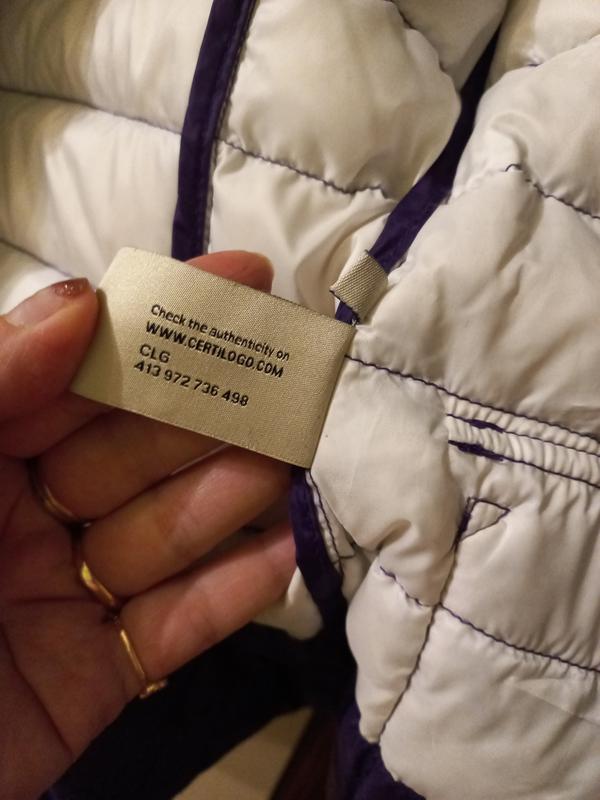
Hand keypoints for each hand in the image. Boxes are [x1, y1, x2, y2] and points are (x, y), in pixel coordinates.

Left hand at [0, 253, 294, 799]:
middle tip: (297, 378)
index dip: (163, 321)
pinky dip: (233, 592)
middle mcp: (27, 514)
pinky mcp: (97, 675)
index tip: (245, 280)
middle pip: (142, 449)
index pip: (86, 370)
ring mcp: (66, 594)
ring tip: (293, 461)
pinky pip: (174, 626)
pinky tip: (288, 553)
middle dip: (217, 411)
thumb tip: (83, 299)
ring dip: (234, 495)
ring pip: (168, 531)